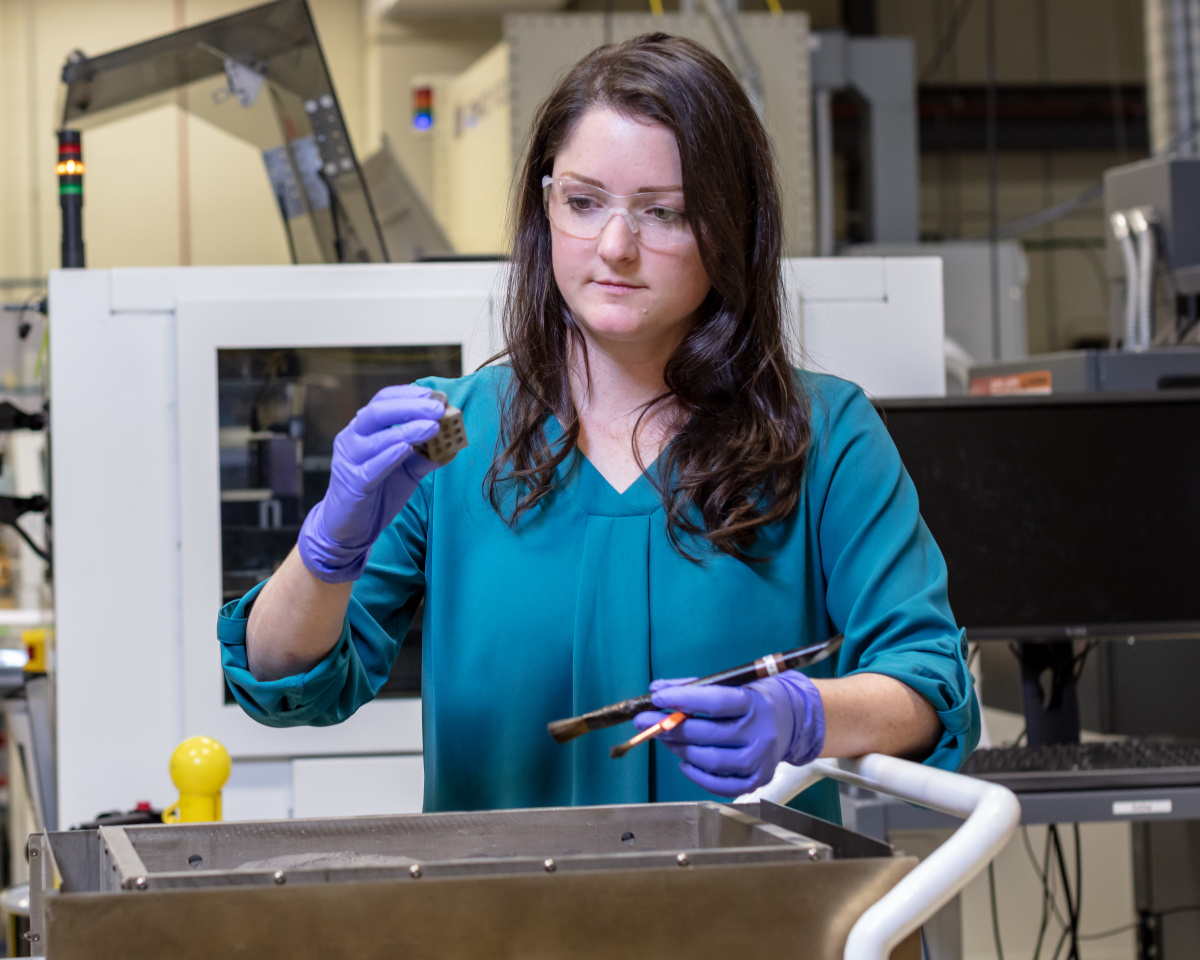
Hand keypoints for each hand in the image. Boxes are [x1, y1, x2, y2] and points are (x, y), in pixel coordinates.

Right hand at [297, 385, 444, 582]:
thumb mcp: (407, 470)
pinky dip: (390, 455)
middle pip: (378, 412)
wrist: (351, 528)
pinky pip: (371, 466)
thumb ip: (426, 455)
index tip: (435, 395)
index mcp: (364, 429)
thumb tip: (453, 443)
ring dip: (407, 430)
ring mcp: (349, 459)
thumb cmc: (378, 491)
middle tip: (438, 408)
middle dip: (411, 407)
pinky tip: (407, 448)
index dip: (408, 394)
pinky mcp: (352, 482)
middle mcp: (352, 438)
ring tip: (433, 426)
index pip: (383, 400)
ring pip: (376, 438)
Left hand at [634, 672, 824, 796]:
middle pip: (708, 733)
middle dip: (670, 727)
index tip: (657, 698)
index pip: (714, 701)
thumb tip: (656, 690)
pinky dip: (696, 775)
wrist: (794, 720)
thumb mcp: (733, 683)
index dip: (682, 699)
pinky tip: (684, 761)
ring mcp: (760, 760)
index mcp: (754, 703)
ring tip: (663, 737)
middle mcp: (760, 733)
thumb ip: (694, 686)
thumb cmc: (755, 698)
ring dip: (679, 749)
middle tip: (645, 721)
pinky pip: (720, 784)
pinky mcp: (757, 780)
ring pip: (710, 760)